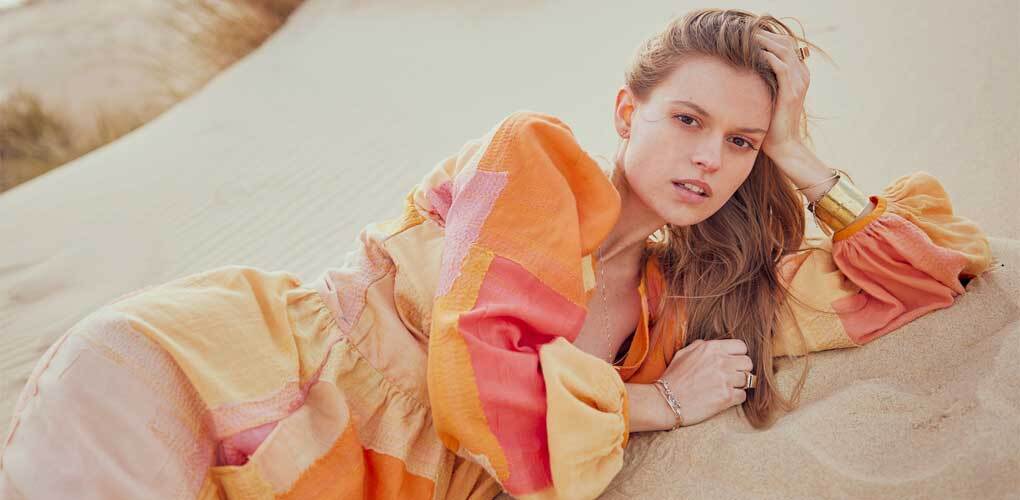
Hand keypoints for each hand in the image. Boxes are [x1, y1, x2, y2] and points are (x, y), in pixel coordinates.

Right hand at [660, 339, 753, 426]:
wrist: (665, 401)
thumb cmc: (672, 378)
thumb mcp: (683, 354)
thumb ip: (701, 346)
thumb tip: (712, 345)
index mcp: (711, 348)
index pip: (741, 346)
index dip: (738, 355)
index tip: (733, 362)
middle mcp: (721, 361)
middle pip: (748, 363)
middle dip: (742, 370)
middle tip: (733, 376)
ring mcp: (725, 379)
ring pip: (748, 380)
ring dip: (740, 385)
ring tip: (728, 388)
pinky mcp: (726, 397)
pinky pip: (743, 396)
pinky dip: (736, 398)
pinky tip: (725, 398)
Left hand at [755, 29, 810, 160]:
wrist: (783, 144)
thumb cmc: (771, 122)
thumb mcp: (769, 96)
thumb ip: (765, 80)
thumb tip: (747, 67)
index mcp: (799, 74)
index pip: (786, 45)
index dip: (768, 36)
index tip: (748, 34)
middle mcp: (802, 76)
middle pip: (785, 43)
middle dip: (765, 35)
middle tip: (744, 32)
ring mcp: (799, 84)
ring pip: (784, 51)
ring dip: (764, 42)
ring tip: (746, 38)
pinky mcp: (791, 93)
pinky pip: (782, 67)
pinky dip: (768, 57)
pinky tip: (753, 54)